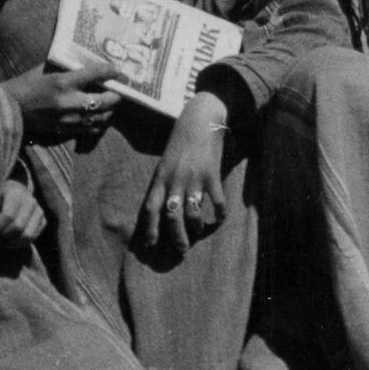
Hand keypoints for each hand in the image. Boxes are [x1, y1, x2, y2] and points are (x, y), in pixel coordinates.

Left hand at [0, 179, 45, 246]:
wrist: (17, 192)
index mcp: (16, 193)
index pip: (8, 215)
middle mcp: (31, 201)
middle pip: (18, 227)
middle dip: (4, 235)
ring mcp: (39, 211)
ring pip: (28, 235)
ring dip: (13, 241)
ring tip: (3, 240)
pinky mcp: (43, 220)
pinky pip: (33, 237)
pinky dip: (21, 242)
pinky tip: (11, 239)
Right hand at [3, 62, 123, 141]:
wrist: (7, 110)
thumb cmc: (24, 85)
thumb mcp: (44, 68)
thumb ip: (64, 65)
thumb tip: (83, 58)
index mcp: (63, 82)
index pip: (97, 73)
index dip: (111, 71)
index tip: (118, 70)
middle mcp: (70, 102)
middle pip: (107, 100)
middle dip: (116, 93)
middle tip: (116, 88)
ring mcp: (69, 119)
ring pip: (103, 117)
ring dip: (109, 109)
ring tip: (108, 102)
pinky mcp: (66, 131)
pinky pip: (91, 129)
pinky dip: (99, 122)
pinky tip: (97, 115)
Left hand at [139, 90, 229, 252]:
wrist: (200, 118)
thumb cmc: (181, 141)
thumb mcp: (166, 161)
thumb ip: (164, 183)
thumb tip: (164, 208)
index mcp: (160, 178)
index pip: (150, 208)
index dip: (149, 229)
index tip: (150, 246)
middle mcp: (175, 180)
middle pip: (171, 217)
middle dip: (176, 238)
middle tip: (181, 251)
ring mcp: (194, 178)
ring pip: (192, 214)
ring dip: (196, 228)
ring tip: (199, 232)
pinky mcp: (212, 174)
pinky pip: (217, 202)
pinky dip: (219, 214)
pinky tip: (219, 219)